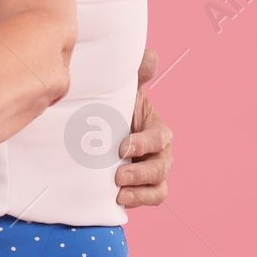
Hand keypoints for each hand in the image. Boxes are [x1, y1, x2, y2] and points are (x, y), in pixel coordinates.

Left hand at [116, 46, 171, 206]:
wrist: (95, 128)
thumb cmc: (111, 107)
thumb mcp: (122, 89)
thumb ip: (136, 73)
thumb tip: (149, 56)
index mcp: (155, 128)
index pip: (159, 137)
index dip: (145, 143)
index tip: (123, 147)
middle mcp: (158, 151)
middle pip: (161, 166)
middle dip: (142, 172)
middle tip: (118, 175)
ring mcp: (150, 171)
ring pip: (159, 186)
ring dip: (141, 190)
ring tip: (119, 191)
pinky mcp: (140, 186)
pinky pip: (151, 198)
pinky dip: (139, 201)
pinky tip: (119, 200)